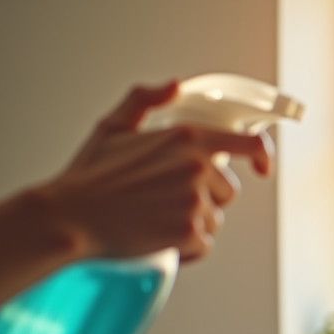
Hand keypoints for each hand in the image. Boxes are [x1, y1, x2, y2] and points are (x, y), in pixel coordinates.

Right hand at [37, 80, 272, 263]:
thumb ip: (146, 101)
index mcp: (188, 138)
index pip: (250, 145)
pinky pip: (204, 245)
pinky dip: (186, 248)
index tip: (262, 170)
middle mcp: (197, 168)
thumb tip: (175, 85)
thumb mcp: (114, 127)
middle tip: (164, 199)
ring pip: (214, 220)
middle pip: (228, 192)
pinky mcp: (188, 233)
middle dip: (204, 198)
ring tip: (155, 217)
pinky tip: (158, 238)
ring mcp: (195, 201)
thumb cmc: (90, 175)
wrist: (71, 217)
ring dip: (192, 223)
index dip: (262, 158)